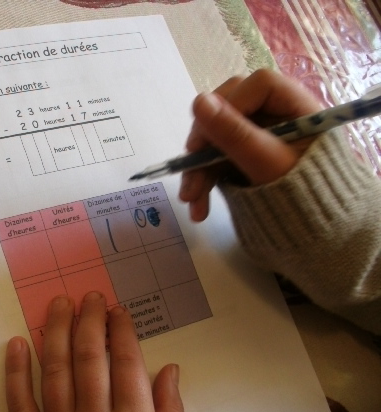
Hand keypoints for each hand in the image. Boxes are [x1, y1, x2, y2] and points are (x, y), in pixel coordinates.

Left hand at [5, 291, 191, 411]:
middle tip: (89, 297)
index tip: (118, 311)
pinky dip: (16, 373)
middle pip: (89, 360)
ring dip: (55, 334)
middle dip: (89, 322)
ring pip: (55, 373)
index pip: (126, 364)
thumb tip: (170, 370)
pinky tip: (17, 344)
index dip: (121, 332)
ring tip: (58, 305)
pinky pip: (20, 405)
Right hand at [179, 69, 321, 221]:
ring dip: (198, 169)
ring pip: (216, 137)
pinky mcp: (244, 154)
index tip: (210, 136)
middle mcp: (275, 114)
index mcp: (295, 105)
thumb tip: (198, 101)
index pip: (256, 86)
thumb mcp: (267, 164)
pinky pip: (216, 157)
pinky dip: (204, 179)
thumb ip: (234, 133)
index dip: (229, 105)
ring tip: (191, 200)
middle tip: (189, 167)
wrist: (316, 231)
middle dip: (204, 143)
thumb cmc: (303, 195)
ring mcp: (257, 134)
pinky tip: (198, 204)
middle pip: (228, 109)